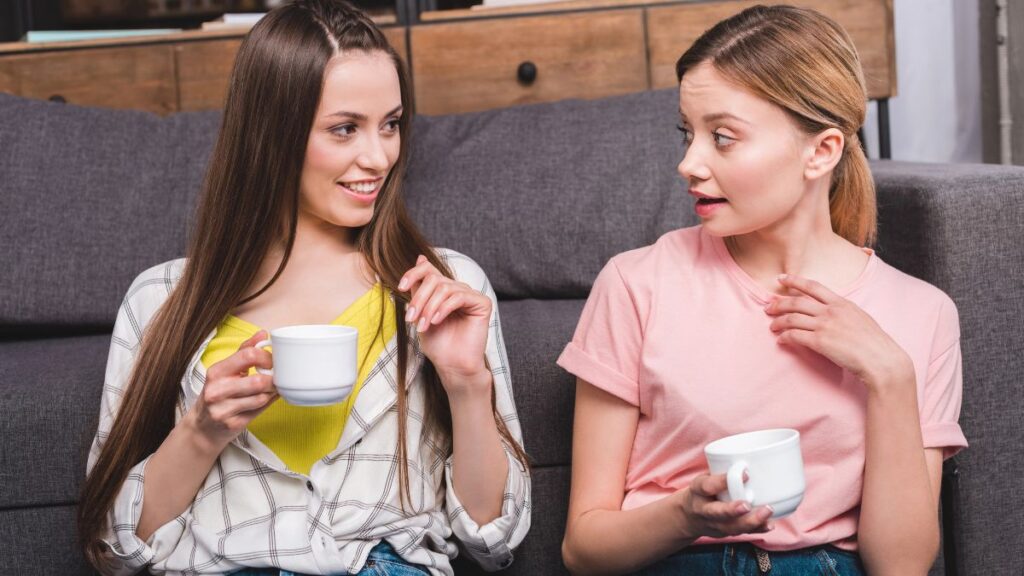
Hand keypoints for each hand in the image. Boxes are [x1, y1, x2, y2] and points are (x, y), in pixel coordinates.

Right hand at [185, 331, 277, 450]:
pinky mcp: (233, 424)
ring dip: (271, 392)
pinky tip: (264, 399)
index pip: (248, 356)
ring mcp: (224, 410)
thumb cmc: (218, 393)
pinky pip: (260, 410)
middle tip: (276, 377)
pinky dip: (267, 403)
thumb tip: (263, 334)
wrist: (202, 426)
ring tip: (270, 388)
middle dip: (273, 379)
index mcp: (216, 372)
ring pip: (262, 397)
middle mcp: (217, 390)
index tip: (271, 361)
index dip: (267, 357)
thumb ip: (245, 350)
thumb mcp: (225, 370)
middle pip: (258, 381)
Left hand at [398, 255, 491, 392]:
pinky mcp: (482, 304)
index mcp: (444, 290)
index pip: (429, 269)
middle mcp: (458, 289)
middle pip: (434, 278)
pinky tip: (437, 321)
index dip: (413, 273)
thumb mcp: (421, 312)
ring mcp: (471, 296)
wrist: (453, 366)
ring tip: (422, 325)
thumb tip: (420, 258)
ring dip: (429, 307)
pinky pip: (459, 296)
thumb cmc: (438, 345)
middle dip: (419, 298)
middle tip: (411, 318)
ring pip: (445, 287)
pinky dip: (444, 308)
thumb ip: (419, 289)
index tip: (400, 287)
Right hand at [680, 473, 773, 537]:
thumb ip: (722, 471)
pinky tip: (769, 524)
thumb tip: (752, 457)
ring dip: (751, 521)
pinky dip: (758, 529)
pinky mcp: (726, 533)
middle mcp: (704, 510)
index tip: (745, 473)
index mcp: (698, 491)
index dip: (723, 481)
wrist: (689, 517)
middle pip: (717, 512)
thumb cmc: (703, 491)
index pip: (707, 486)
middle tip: (747, 505)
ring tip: (767, 511)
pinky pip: (742, 533)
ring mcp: (715, 524)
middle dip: (732, 510)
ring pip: (732, 527)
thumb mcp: (705, 477)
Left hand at [765, 274, 914, 390]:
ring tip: (772, 327)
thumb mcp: (860, 318)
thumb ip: (843, 312)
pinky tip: (781, 340)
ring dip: (778, 322)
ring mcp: (825, 326)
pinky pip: (794, 336)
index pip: (813, 286)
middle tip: (768, 307)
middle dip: (778, 303)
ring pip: (792, 319)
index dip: (794, 280)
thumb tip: (831, 312)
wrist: (881, 359)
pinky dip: (784, 337)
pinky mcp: (820, 342)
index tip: (781, 278)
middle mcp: (831, 311)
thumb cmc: (874, 342)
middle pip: (796, 301)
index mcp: (842, 303)